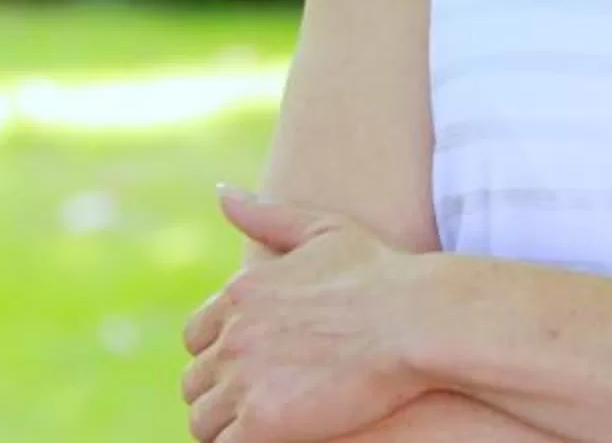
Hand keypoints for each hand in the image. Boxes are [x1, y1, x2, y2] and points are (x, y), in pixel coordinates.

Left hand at [182, 185, 431, 442]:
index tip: (254, 362)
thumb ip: (267, 215)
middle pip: (196, 380)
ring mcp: (243, 379)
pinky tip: (271, 436)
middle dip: (221, 390)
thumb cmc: (380, 274)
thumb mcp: (323, 230)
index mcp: (240, 292)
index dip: (221, 351)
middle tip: (262, 398)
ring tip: (264, 422)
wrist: (416, 320)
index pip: (197, 336)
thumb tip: (222, 193)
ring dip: (226, 424)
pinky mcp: (261, 422)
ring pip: (204, 418)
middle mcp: (232, 335)